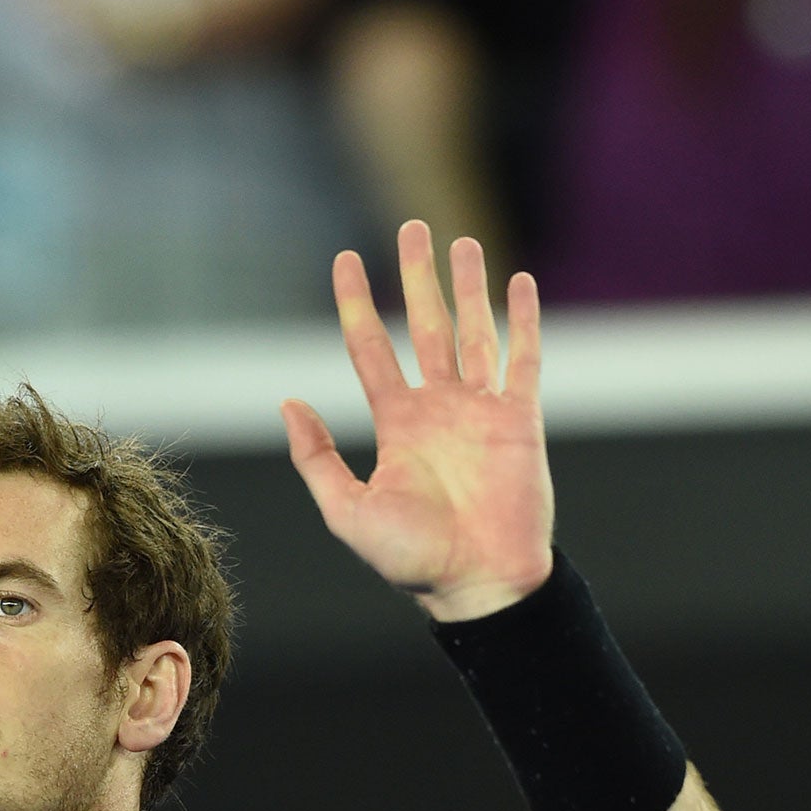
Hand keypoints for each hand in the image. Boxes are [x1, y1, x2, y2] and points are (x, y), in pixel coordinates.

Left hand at [281, 220, 553, 621]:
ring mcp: (480, 409)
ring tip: (462, 241)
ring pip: (473, 331)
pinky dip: (520, 321)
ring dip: (469, 286)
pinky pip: (522, 359)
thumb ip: (316, 457)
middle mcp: (437, 407)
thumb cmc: (410, 557)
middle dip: (417, 276)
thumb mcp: (346, 509)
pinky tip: (516, 283)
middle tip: (411, 228)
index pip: (368, 348)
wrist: (476, 583)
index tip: (344, 259)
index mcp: (395, 423)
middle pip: (424, 325)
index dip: (355, 303)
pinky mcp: (520, 419)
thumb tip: (289, 403)